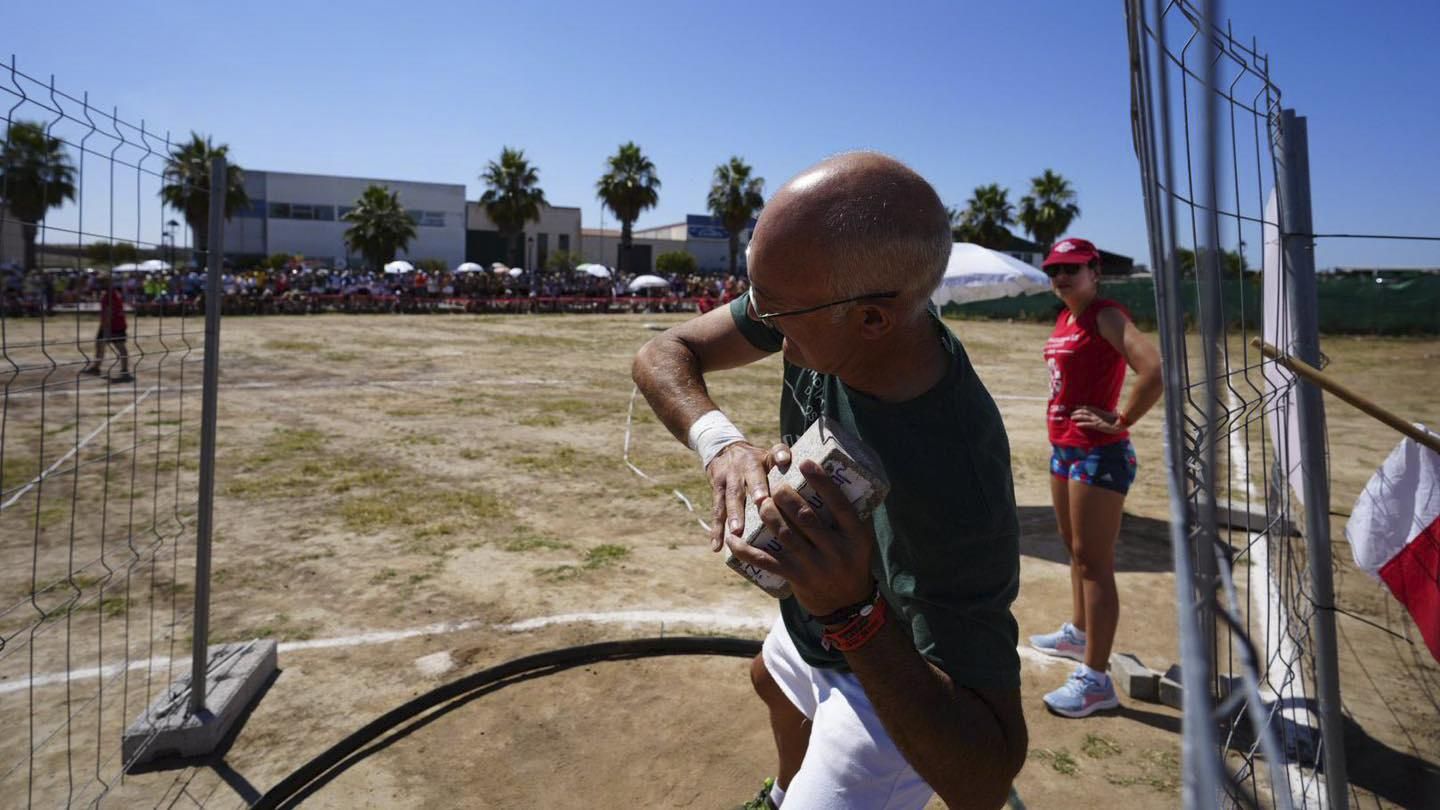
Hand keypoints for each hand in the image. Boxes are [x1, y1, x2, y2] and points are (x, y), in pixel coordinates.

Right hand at [706, 441, 791, 551]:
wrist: (724, 450)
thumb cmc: (756, 460)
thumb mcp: (768, 454)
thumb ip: (780, 455)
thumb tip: (787, 460)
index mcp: (759, 460)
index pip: (770, 456)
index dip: (776, 459)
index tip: (781, 466)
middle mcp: (742, 468)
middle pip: (749, 478)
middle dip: (755, 490)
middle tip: (761, 502)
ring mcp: (727, 479)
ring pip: (730, 497)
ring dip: (733, 515)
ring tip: (736, 532)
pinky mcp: (716, 491)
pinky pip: (716, 512)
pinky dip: (716, 530)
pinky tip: (717, 546)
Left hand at [724, 459, 874, 616]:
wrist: (848, 603)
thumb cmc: (852, 560)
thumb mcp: (861, 539)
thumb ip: (850, 514)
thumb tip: (836, 477)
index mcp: (856, 536)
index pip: (839, 504)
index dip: (822, 482)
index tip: (805, 463)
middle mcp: (836, 551)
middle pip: (806, 517)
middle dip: (786, 497)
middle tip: (775, 485)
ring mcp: (815, 566)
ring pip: (785, 535)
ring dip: (769, 515)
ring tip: (760, 502)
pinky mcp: (796, 578)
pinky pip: (767, 562)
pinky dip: (746, 551)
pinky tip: (733, 540)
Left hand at [1070, 406, 1125, 433]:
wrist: (1122, 423)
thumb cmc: (1116, 419)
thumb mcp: (1109, 414)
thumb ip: (1106, 413)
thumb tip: (1110, 410)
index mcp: (1098, 411)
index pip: (1086, 407)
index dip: (1078, 407)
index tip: (1071, 406)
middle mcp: (1096, 414)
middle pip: (1083, 411)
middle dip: (1075, 412)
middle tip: (1069, 413)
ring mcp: (1096, 419)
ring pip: (1084, 417)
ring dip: (1077, 417)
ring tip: (1071, 418)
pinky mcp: (1098, 425)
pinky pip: (1088, 424)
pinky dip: (1082, 424)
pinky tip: (1077, 425)